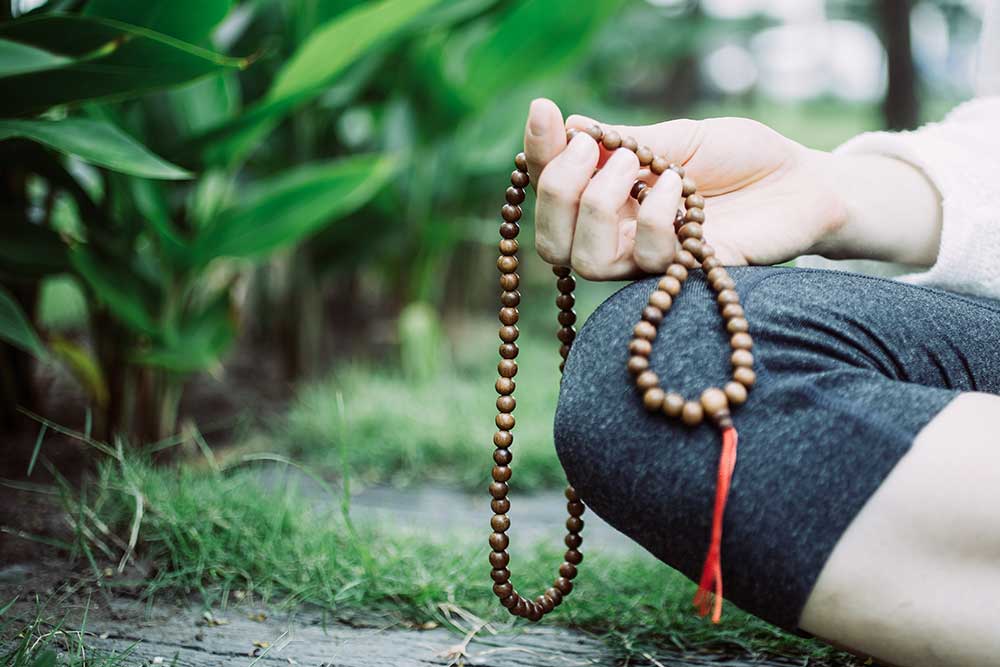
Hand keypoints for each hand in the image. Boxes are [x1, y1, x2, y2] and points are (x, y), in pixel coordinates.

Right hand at [522, 98, 939, 278]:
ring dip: (599, 205)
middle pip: (552, 242)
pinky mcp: (684, 276)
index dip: (538, 155)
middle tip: (594, 150)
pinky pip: (648, 259)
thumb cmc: (740, 156)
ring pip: (587, 262)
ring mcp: (648, 260)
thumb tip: (568, 126)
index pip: (550, 188)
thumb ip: (624, 141)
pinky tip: (680, 188)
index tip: (544, 112)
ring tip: (637, 165)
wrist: (801, 180)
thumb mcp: (678, 137)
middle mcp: (620, 235)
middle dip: (558, 190)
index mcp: (608, 196)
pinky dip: (655, 215)